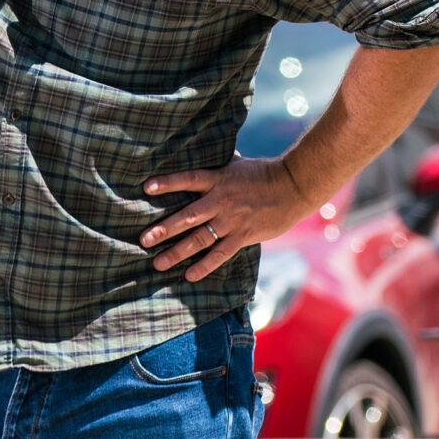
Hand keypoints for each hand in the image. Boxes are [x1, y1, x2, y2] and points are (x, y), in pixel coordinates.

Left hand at [141, 156, 310, 279]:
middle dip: (163, 229)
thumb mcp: (235, 165)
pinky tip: (189, 275)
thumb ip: (214, 170)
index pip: (188, 179)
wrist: (295, 186)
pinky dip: (204, 265)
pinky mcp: (244, 236)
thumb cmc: (263, 174)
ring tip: (158, 263)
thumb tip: (193, 163)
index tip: (146, 188)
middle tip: (143, 240)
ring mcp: (232, 220)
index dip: (168, 183)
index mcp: (218, 179)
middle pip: (187, 216)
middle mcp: (221, 200)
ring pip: (200, 239)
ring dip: (177, 252)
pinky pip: (221, 254)